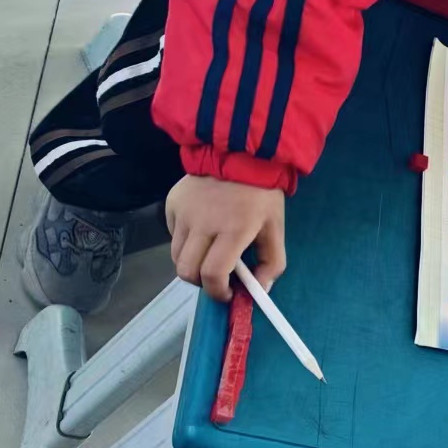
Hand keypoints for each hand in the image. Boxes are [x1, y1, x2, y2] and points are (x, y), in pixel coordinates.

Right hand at [166, 175, 285, 301]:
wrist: (240, 154)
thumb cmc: (261, 195)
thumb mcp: (276, 229)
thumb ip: (272, 263)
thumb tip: (260, 290)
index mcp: (233, 230)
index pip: (212, 273)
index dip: (217, 291)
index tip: (228, 293)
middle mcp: (203, 223)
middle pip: (186, 271)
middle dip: (201, 282)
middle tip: (217, 278)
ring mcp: (183, 213)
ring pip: (176, 256)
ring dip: (192, 263)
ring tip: (210, 253)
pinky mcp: (171, 204)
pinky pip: (173, 235)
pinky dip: (186, 242)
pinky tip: (202, 230)